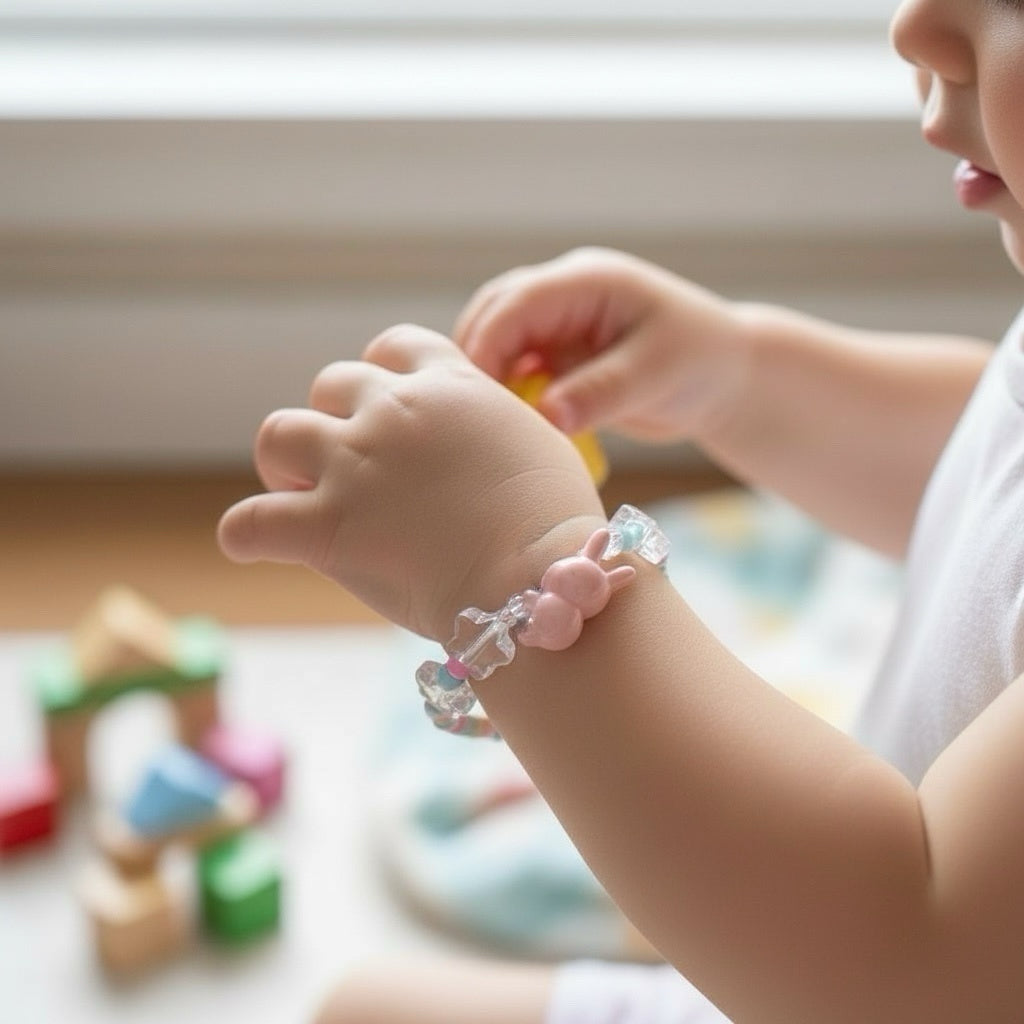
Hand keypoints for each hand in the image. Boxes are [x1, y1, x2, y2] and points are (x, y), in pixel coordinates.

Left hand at [218, 326, 604, 639]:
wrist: (539, 580)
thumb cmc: (555, 523)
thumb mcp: (540, 444)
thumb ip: (495, 427)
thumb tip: (483, 445)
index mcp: (449, 385)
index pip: (392, 348)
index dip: (381, 377)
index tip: (387, 409)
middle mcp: (393, 412)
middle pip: (331, 384)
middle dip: (333, 419)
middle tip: (346, 463)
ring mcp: (354, 467)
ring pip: (277, 435)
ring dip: (284, 462)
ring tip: (299, 493)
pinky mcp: (326, 528)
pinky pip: (249, 522)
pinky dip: (246, 533)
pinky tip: (254, 543)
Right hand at [455, 247, 749, 442]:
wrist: (726, 380)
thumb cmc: (703, 363)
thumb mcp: (656, 375)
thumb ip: (601, 393)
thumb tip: (547, 416)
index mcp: (587, 281)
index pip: (514, 303)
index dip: (486, 346)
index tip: (475, 397)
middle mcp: (565, 296)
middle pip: (492, 316)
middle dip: (476, 361)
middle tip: (473, 417)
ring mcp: (558, 325)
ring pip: (496, 343)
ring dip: (489, 380)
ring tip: (492, 426)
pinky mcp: (558, 357)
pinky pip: (515, 372)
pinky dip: (507, 396)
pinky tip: (514, 427)